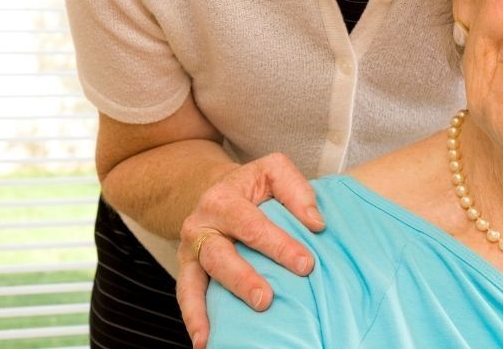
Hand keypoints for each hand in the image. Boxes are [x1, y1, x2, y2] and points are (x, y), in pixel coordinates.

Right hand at [175, 153, 326, 347]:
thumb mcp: (275, 171)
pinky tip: (204, 342)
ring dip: (206, 309)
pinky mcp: (186, 269)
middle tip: (266, 299)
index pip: (253, 225)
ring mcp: (190, 250)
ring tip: (216, 336)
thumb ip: (297, 191)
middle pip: (220, 255)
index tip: (306, 264)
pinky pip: (185, 295)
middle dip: (243, 279)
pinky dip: (193, 319)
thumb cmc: (255, 185)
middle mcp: (200, 224)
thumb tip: (316, 223)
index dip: (279, 245)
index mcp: (223, 198)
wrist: (217, 189)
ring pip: (194, 280)